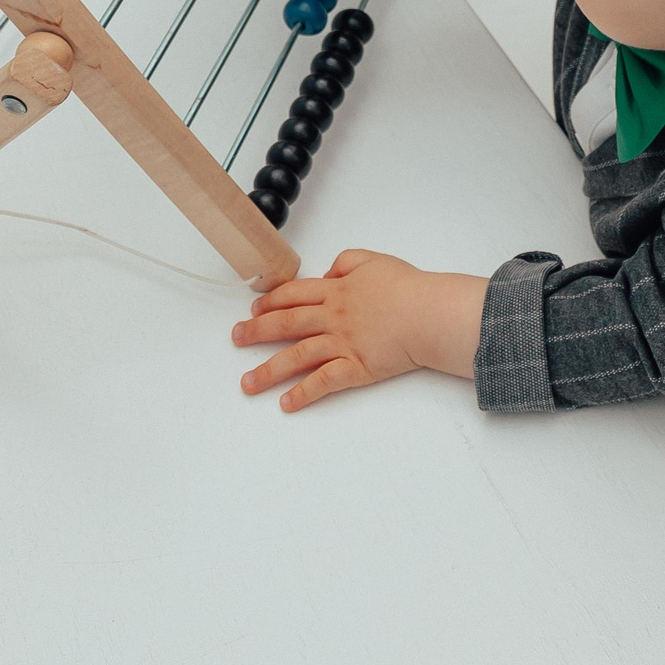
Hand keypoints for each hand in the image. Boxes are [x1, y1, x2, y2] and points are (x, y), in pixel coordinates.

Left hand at [235, 250, 487, 411]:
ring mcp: (342, 344)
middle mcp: (333, 317)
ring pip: (296, 356)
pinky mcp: (355, 368)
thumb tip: (327, 273)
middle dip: (256, 332)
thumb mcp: (374, 260)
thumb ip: (346, 261)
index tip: (254, 308)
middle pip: (286, 324)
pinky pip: (323, 382)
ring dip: (268, 371)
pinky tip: (286, 403)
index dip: (271, 301)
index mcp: (337, 290)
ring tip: (247, 384)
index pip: (294, 295)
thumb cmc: (409, 287)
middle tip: (236, 339)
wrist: (429, 313)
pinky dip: (303, 394)